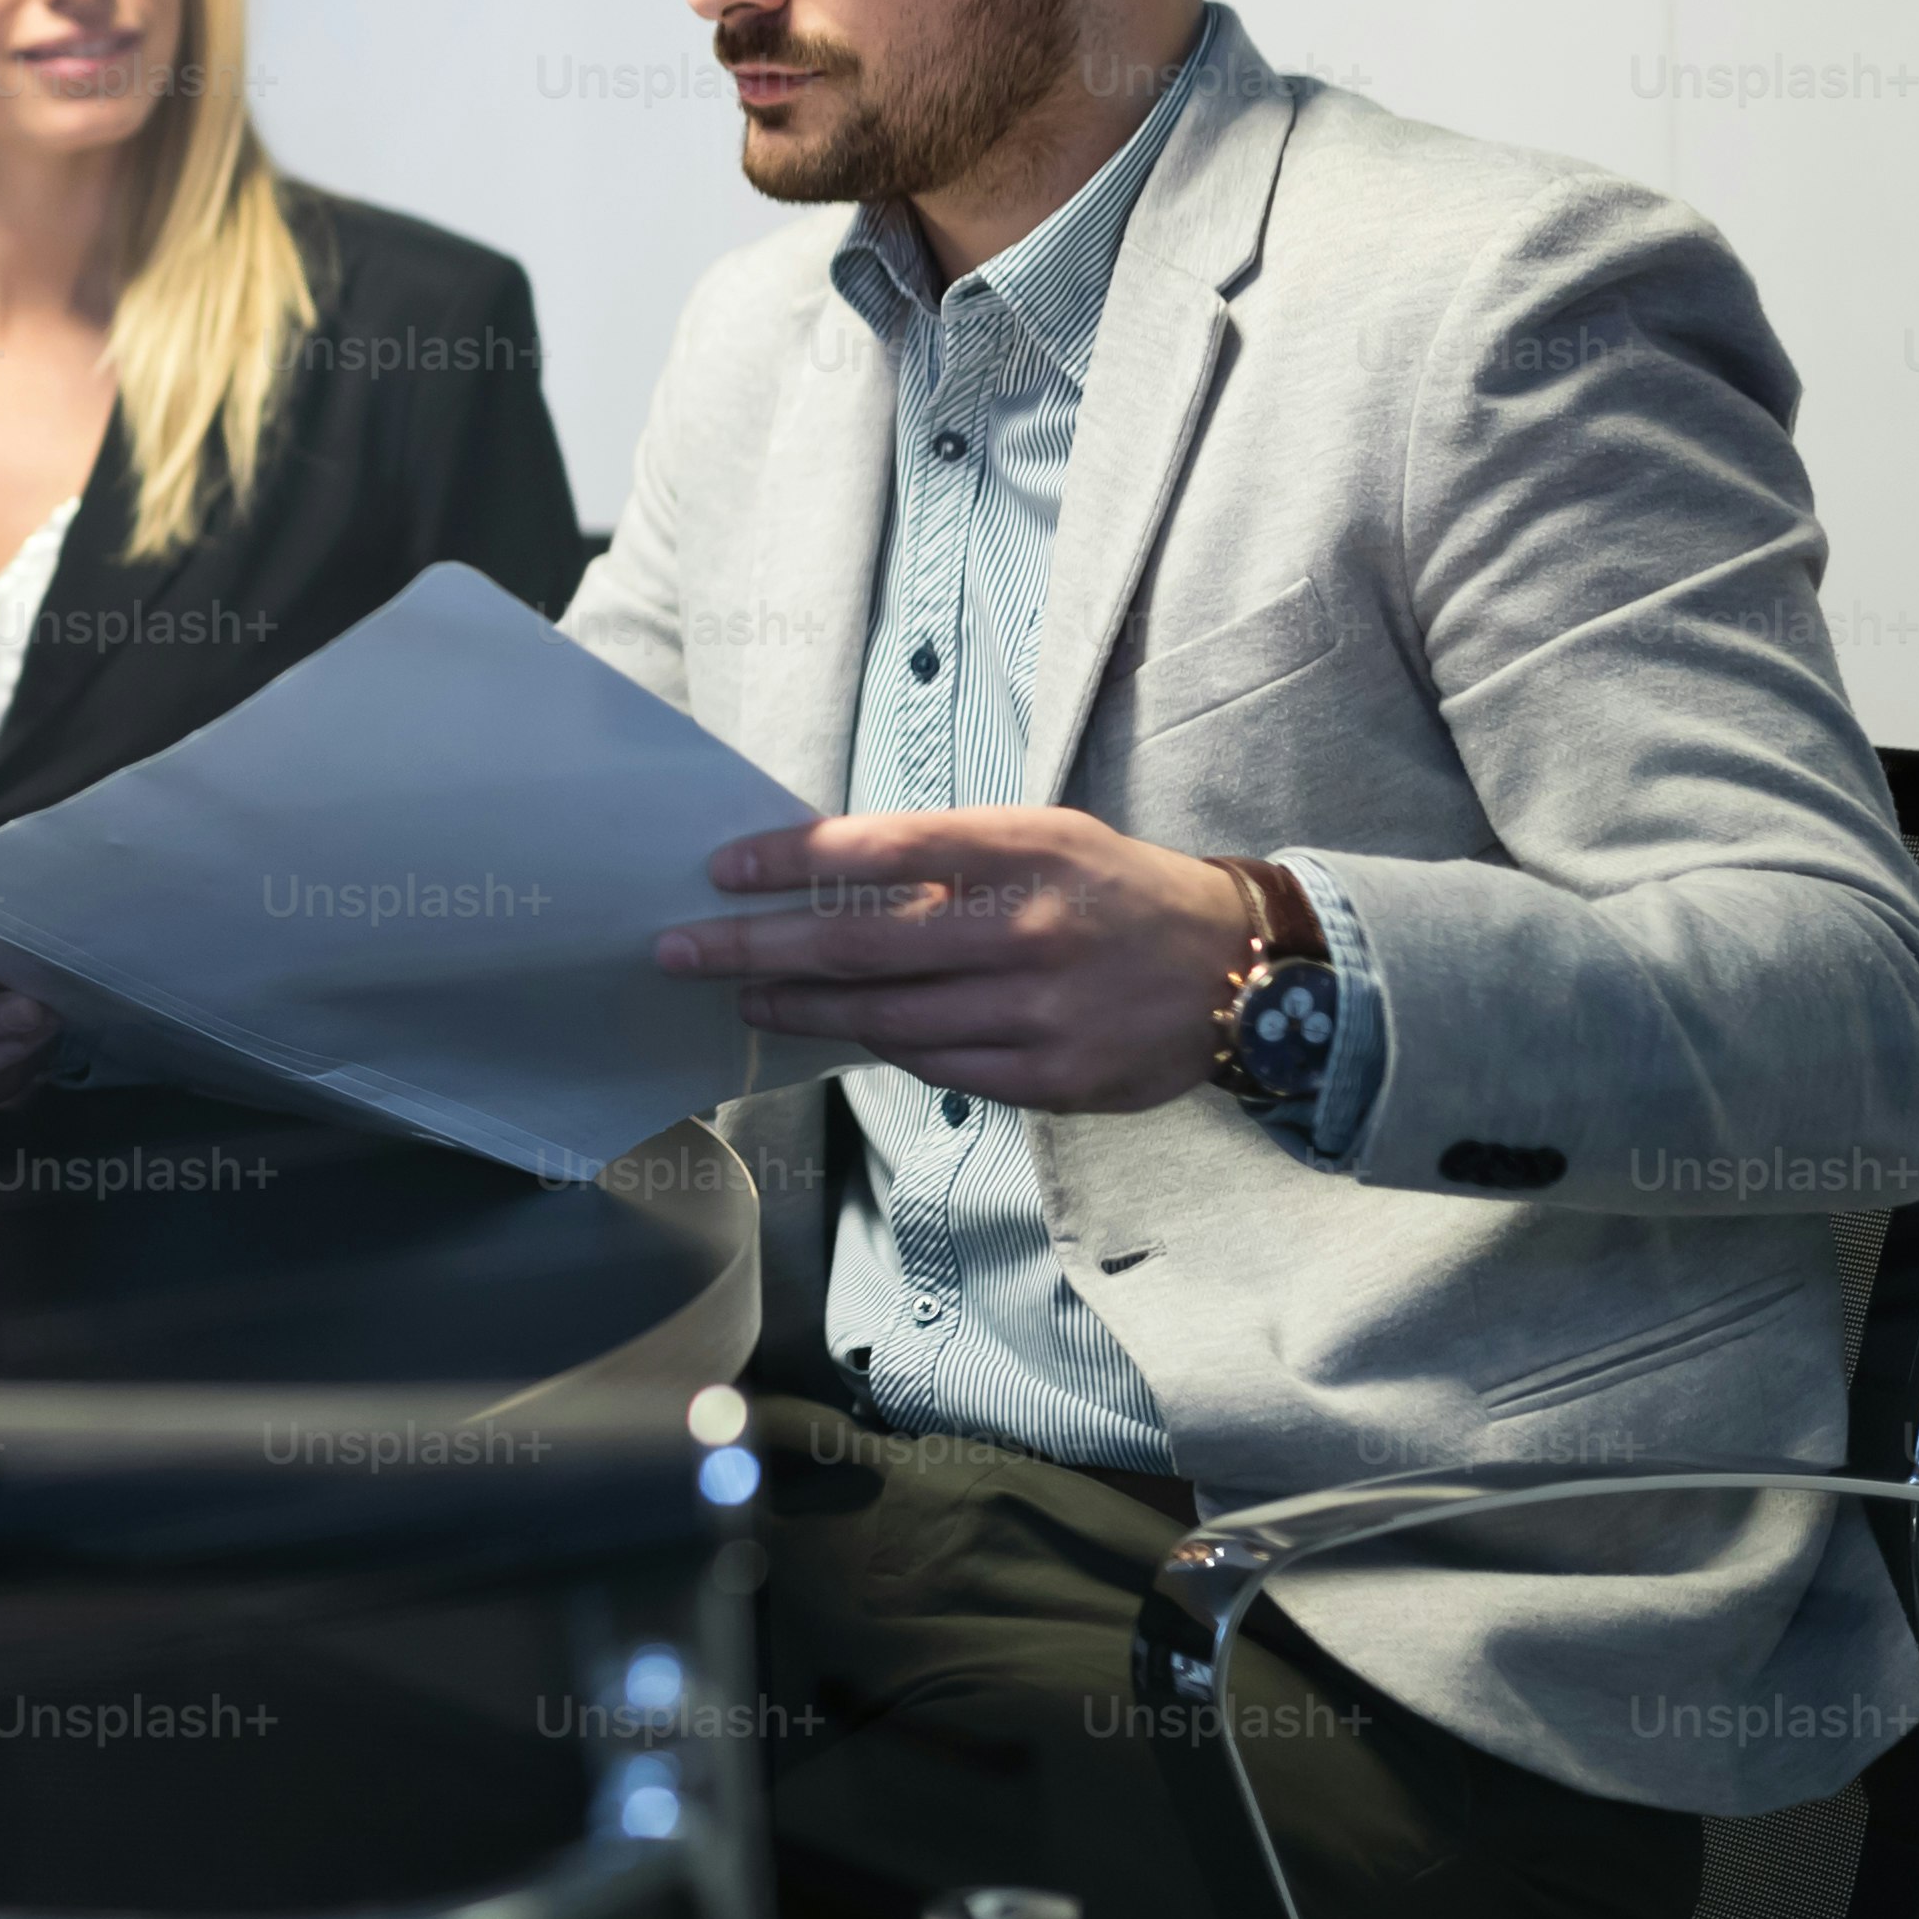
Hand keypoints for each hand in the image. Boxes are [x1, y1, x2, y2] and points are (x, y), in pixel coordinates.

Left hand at [653, 806, 1252, 1112]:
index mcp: (1023, 850)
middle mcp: (1028, 928)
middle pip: (861, 942)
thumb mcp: (1041, 840)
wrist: (1240, 970)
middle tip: (678, 949)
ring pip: (886, 1018)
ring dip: (800, 1007)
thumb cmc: (1114, 891)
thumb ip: (943, 855)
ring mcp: (1040, 1010)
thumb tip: (819, 869)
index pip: (882, 848)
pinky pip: (937, 1067)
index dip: (792, 860)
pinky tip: (835, 1031)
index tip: (722, 870)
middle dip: (755, 946)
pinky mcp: (1052, 1079)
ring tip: (745, 995)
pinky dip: (880, 1048)